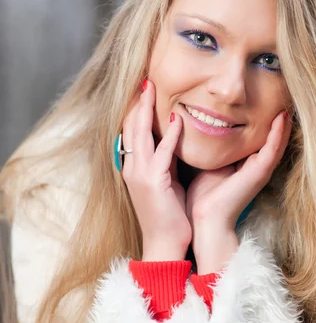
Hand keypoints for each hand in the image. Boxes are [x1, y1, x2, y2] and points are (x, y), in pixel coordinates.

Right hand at [121, 80, 190, 259]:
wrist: (164, 242)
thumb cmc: (168, 214)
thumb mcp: (165, 182)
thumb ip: (164, 161)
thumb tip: (172, 140)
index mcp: (134, 167)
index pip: (131, 132)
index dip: (137, 110)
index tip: (144, 90)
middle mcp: (132, 167)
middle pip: (131, 127)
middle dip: (138, 103)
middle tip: (146, 80)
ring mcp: (140, 174)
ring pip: (140, 134)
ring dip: (147, 109)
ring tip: (152, 88)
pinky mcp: (154, 181)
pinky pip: (161, 152)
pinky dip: (169, 134)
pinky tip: (177, 118)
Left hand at [186, 110, 291, 269]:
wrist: (205, 221)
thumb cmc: (204, 198)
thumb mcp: (207, 166)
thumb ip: (210, 150)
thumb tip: (199, 128)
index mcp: (244, 164)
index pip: (257, 138)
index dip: (261, 119)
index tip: (262, 98)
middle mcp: (256, 166)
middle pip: (271, 137)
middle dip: (276, 117)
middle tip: (283, 92)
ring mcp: (260, 170)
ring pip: (277, 140)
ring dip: (282, 122)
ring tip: (287, 100)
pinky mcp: (260, 173)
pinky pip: (273, 149)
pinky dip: (278, 133)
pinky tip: (282, 117)